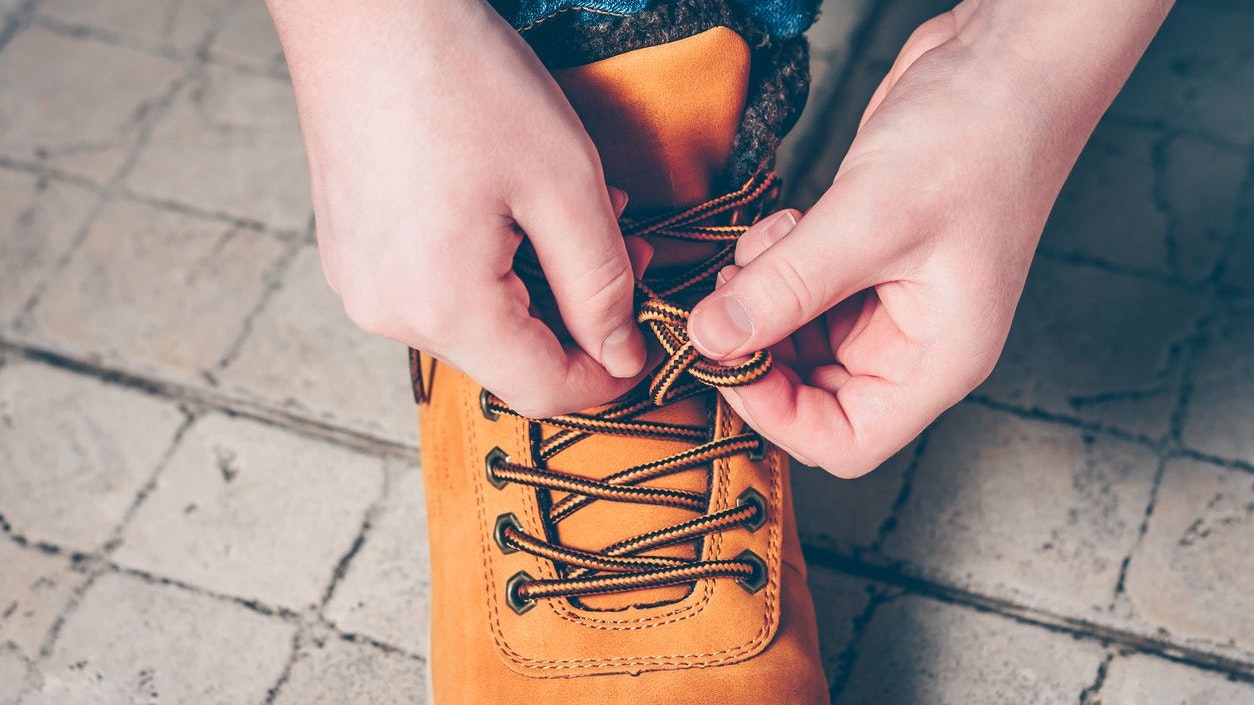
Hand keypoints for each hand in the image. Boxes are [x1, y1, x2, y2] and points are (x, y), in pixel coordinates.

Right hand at [268, 0, 646, 417]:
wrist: (363, 10)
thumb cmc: (463, 79)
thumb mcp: (565, 185)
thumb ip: (602, 286)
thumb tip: (620, 357)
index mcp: (441, 307)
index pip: (541, 390)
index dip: (606, 381)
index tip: (646, 349)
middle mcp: (387, 312)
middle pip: (507, 358)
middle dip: (578, 320)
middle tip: (631, 252)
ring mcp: (361, 282)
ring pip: (476, 321)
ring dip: (540, 284)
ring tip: (579, 214)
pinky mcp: (353, 252)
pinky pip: (437, 287)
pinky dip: (492, 265)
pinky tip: (519, 207)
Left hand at [688, 2, 1170, 476]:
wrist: (1004, 63)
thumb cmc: (975, 142)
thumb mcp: (868, 221)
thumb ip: (785, 288)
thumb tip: (709, 338)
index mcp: (937, 361)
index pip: (847, 441)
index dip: (777, 416)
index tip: (727, 360)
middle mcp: (913, 345)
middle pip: (812, 394)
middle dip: (760, 350)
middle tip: (730, 294)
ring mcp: (888, 304)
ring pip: (797, 341)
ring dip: (762, 301)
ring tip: (768, 243)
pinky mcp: (864, 262)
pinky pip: (800, 294)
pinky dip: (774, 270)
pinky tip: (784, 226)